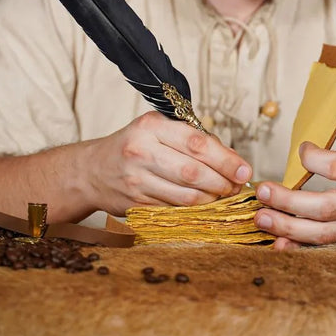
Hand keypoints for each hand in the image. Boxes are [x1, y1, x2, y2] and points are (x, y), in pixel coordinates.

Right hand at [86, 111, 251, 214]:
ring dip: (212, 199)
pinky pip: (174, 210)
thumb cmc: (135, 145)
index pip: (197, 143)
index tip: (244, 170)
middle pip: (194, 172)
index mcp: (152, 126)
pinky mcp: (136, 203)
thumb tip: (232, 158)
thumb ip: (192, 138)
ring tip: (223, 196)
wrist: (92, 170)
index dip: (225, 159)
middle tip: (237, 187)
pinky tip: (204, 205)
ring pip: (186, 196)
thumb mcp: (159, 128)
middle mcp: (142, 151)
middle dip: (223, 182)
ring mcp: (137, 179)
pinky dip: (194, 210)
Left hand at [253, 81, 335, 247]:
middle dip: (291, 202)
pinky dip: (300, 248)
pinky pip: (325, 245)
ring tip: (260, 217)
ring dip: (289, 228)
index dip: (315, 159)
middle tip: (262, 191)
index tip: (299, 148)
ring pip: (323, 232)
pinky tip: (277, 244)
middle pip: (326, 207)